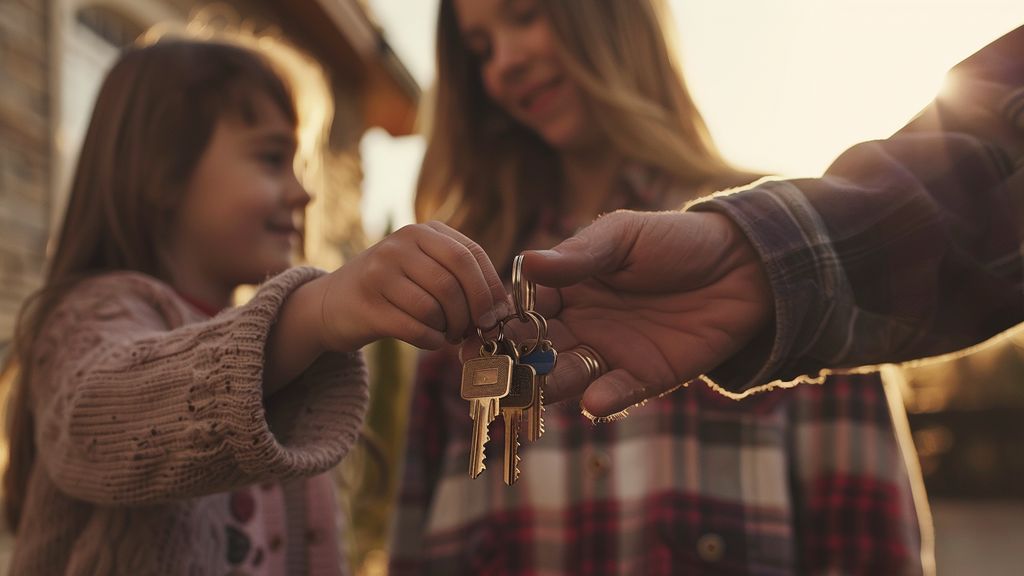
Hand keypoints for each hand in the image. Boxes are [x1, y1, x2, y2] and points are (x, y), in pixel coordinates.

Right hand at [321, 222, 509, 350]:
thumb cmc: (392, 291)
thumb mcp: (424, 268)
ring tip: (447, 333)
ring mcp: (380, 272)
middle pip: (455, 280)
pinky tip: (430, 340)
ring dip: (450, 328)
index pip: (470, 254)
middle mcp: (399, 245)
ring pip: (435, 306)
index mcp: (422, 232)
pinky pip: (416, 327)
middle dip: (473, 311)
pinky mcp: (367, 304)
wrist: (331, 304)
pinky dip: (431, 340)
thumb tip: (502, 308)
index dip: (490, 288)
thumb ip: (459, 278)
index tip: (498, 315)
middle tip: (475, 331)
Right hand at [475, 210, 773, 416]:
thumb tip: (525, 263)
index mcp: (568, 287)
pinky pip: (616, 393)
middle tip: (492, 372)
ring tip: (540, 387)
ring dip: (551, 383)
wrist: (744, 265)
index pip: (524, 308)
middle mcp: (582, 323)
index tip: (478, 330)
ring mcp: (611, 352)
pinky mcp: (645, 376)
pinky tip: (594, 400)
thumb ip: (578, 255)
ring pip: (568, 375)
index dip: (501, 320)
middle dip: (514, 362)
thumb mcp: (623, 237)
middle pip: (536, 349)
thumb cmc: (676, 240)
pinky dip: (603, 399)